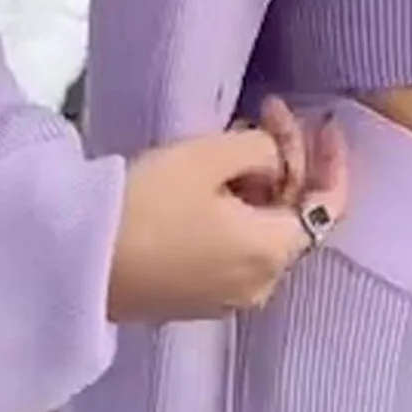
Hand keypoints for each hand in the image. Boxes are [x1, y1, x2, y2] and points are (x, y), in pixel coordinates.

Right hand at [105, 102, 349, 324]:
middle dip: (289, 161)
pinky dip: (239, 213)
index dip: (334, 160)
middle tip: (264, 112)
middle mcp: (260, 285)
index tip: (325, 120)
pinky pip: (236, 250)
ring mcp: (226, 298)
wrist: (78, 264)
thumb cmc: (147, 205)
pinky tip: (215, 183)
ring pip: (264, 232)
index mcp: (273, 253)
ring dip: (262, 184)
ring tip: (236, 139)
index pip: (328, 207)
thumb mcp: (208, 157)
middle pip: (294, 216)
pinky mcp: (194, 299)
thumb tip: (275, 161)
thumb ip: (261, 150)